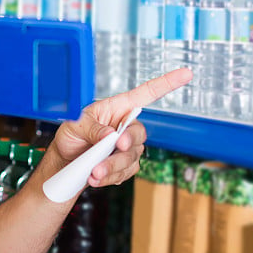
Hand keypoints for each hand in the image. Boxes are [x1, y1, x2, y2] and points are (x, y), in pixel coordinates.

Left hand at [51, 68, 192, 186]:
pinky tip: (95, 178)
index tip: (186, 74)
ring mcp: (128, 148)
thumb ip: (92, 128)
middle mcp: (126, 127)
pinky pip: (124, 174)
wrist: (66, 162)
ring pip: (131, 158)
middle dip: (129, 141)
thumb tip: (110, 135)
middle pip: (139, 133)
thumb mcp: (75, 125)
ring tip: (94, 172)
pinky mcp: (125, 167)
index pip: (146, 94)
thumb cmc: (72, 136)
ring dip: (112, 166)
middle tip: (118, 145)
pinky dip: (109, 177)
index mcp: (118, 108)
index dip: (167, 83)